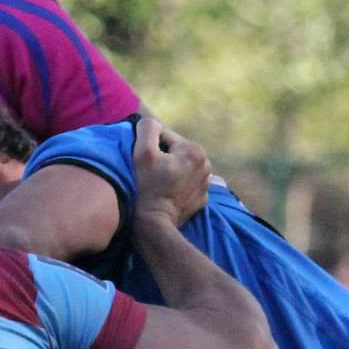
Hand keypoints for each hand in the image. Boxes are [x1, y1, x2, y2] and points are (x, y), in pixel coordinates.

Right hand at [131, 114, 210, 228]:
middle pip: (174, 151)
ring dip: (168, 170)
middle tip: (150, 174)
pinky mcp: (201, 199)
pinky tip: (166, 193)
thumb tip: (152, 123)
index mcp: (194, 150)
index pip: (164, 136)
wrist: (155, 224)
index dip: (149, 146)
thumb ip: (147, 128)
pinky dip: (176, 185)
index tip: (144, 163)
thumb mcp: (142, 152)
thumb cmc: (146, 188)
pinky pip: (186, 183)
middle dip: (161, 158)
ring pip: (180, 167)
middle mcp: (206, 165)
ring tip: (158, 184)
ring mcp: (206, 184)